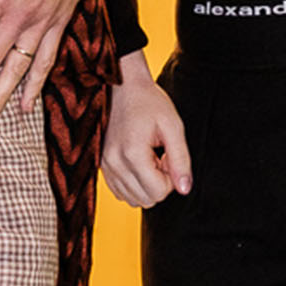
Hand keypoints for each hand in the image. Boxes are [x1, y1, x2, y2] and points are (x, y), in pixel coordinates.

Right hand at [102, 52, 191, 206]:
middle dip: (159, 182)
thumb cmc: (149, 102)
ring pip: (133, 199)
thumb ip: (181, 160)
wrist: (123, 86)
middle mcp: (114, 163)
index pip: (159, 192)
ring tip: (149, 158)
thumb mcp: (173, 127)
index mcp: (132, 153)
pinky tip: (138, 162)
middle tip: (160, 156)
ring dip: (146, 184)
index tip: (168, 155)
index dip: (171, 178)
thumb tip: (185, 189)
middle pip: (146, 199)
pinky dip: (133, 184)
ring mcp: (104, 165)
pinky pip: (120, 192)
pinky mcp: (101, 165)